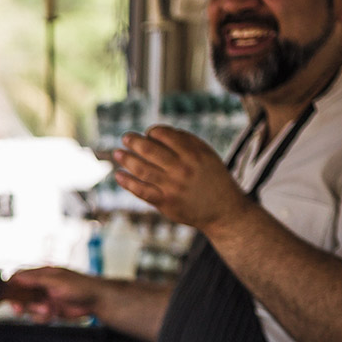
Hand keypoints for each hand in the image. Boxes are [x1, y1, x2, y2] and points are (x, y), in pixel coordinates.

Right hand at [7, 267, 103, 322]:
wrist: (97, 301)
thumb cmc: (81, 286)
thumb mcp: (56, 281)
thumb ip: (36, 280)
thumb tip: (17, 277)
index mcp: (42, 274)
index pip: (19, 278)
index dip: (11, 287)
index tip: (7, 296)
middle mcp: (42, 286)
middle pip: (21, 294)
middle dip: (21, 303)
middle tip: (20, 309)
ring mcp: (45, 298)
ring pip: (28, 307)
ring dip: (35, 311)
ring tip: (48, 311)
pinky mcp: (50, 309)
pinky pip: (37, 316)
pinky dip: (42, 318)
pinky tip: (52, 315)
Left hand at [114, 126, 252, 233]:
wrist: (224, 210)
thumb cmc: (213, 178)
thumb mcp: (207, 154)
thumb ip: (186, 141)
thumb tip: (159, 131)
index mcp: (193, 153)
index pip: (165, 135)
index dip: (152, 132)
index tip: (148, 134)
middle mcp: (182, 169)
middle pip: (149, 150)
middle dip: (134, 141)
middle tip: (125, 137)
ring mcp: (172, 186)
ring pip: (142, 169)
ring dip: (126, 159)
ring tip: (117, 153)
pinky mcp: (165, 202)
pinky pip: (141, 190)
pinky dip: (127, 182)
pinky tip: (118, 175)